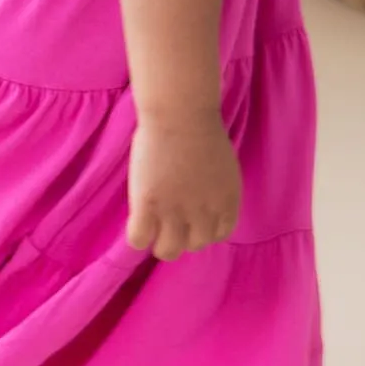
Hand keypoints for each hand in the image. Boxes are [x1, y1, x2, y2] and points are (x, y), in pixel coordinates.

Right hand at [126, 112, 241, 260]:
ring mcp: (175, 213)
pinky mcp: (148, 206)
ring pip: (167, 251)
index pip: (217, 235)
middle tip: (169, 219)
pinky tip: (137, 218)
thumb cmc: (200, 128)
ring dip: (160, 241)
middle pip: (193, 245)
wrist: (179, 115)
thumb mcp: (223, 167)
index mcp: (227, 203)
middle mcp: (204, 214)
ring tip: (152, 225)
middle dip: (182, 235)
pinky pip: (139, 239)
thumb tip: (201, 202)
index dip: (202, 229)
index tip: (191, 220)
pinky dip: (137, 234)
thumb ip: (215, 191)